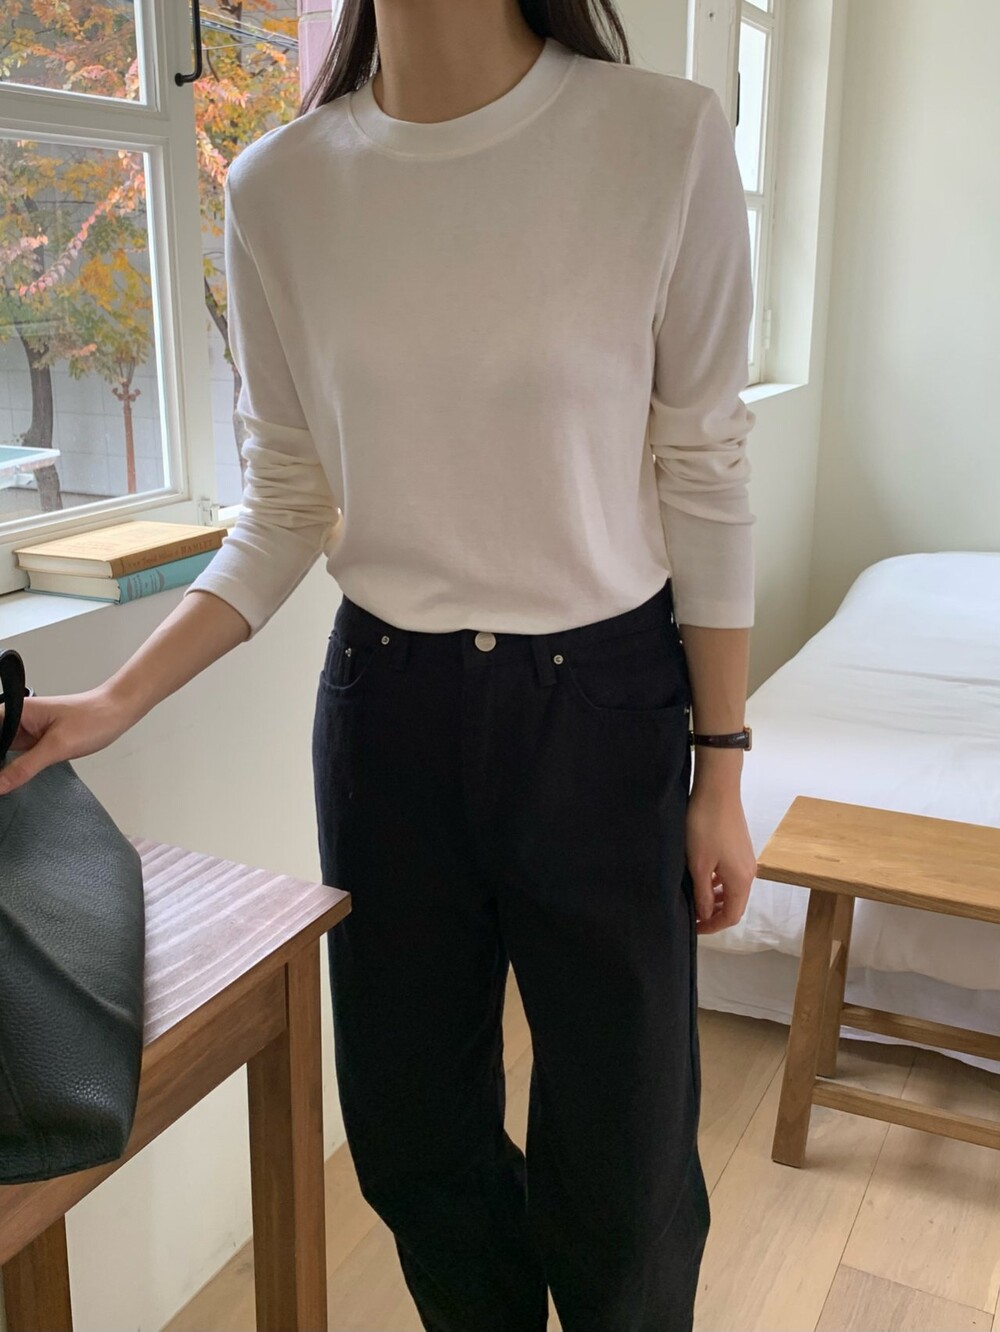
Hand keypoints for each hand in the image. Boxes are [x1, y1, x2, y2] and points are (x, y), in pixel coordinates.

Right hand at [0, 688, 131, 795]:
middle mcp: (17, 719)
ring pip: (1, 751)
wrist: (117, 712)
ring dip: (1, 767)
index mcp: (16, 712)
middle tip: (0, 785)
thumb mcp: (57, 746)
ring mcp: (26, 730)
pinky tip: (9, 782)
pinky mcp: (37, 740)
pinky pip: (15, 755)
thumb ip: (25, 767)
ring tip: (2, 785)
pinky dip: (12, 768)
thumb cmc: (92, 718)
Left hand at [685, 783, 756, 933]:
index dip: (713, 926)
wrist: (718, 790)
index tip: (694, 928)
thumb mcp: (699, 865)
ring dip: (716, 898)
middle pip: (735, 904)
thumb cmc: (705, 827)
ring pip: (732, 889)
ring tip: (695, 898)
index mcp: (741, 881)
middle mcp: (749, 873)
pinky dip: (718, 883)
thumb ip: (702, 893)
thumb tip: (705, 914)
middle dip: (714, 914)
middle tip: (692, 915)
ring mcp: (746, 859)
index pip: (731, 916)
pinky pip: (731, 875)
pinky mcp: (740, 848)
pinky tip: (703, 878)